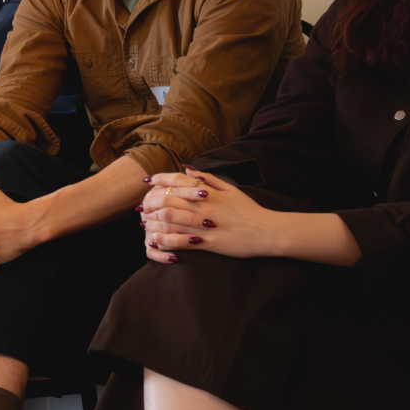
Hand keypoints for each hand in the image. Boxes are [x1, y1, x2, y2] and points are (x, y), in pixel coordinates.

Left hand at [140, 168, 275, 263]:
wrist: (267, 231)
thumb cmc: (250, 210)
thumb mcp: (231, 189)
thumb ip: (209, 178)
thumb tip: (188, 167)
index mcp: (209, 192)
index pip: (178, 180)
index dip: (159, 179)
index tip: (147, 181)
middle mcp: (204, 206)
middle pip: (168, 199)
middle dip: (151, 202)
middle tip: (142, 206)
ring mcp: (205, 224)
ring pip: (171, 219)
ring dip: (153, 221)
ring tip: (144, 224)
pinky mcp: (208, 242)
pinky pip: (181, 241)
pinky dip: (166, 240)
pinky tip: (155, 241)